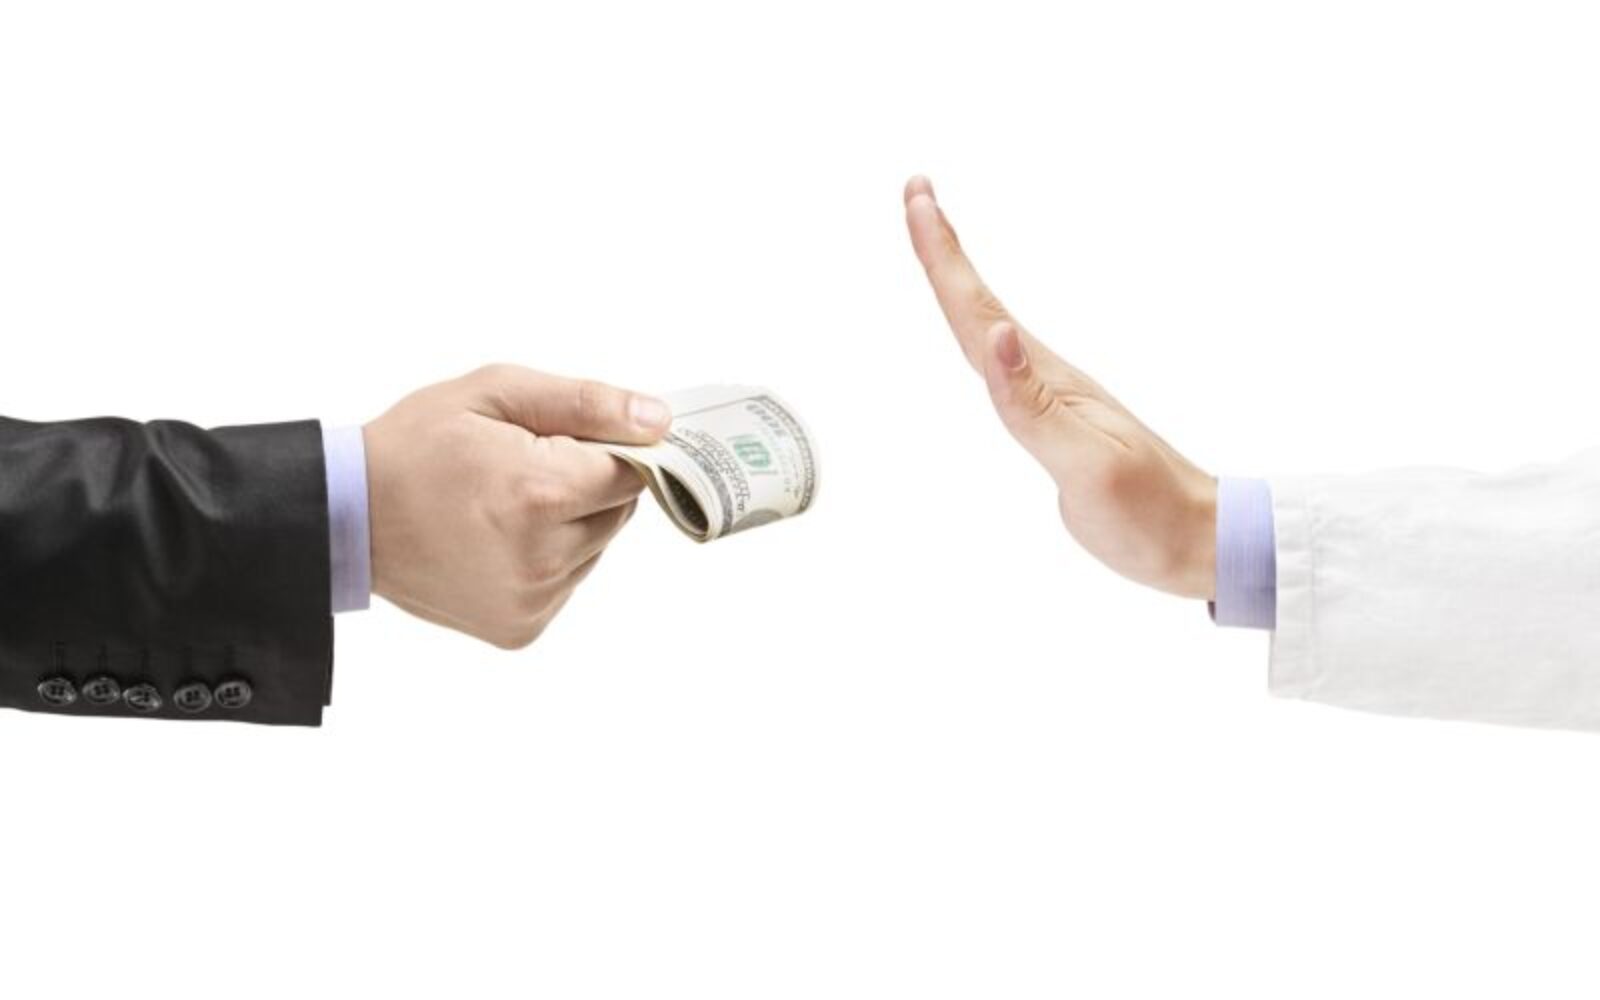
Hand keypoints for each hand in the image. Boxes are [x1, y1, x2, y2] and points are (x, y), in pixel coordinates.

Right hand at [363, 364, 670, 647]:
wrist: (344, 517)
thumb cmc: (417, 445)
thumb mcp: (496, 393)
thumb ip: (586, 404)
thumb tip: (658, 421)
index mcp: (540, 493)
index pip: (630, 471)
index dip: (605, 448)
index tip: (566, 439)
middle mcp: (543, 557)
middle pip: (618, 511)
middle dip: (585, 484)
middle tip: (523, 467)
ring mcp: (532, 600)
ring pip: (594, 548)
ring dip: (568, 523)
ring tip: (504, 504)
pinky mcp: (521, 627)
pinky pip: (565, 581)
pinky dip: (547, 558)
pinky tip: (497, 539)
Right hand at [903, 177, 1217, 599]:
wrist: (1197, 539)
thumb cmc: (1146, 510)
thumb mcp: (1087, 462)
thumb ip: (1032, 403)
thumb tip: (994, 334)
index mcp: (1047, 381)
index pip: (978, 309)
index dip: (942, 256)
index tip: (918, 196)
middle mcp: (1044, 378)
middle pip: (978, 305)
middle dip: (941, 252)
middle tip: (915, 194)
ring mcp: (1048, 400)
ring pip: (987, 330)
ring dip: (957, 286)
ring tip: (934, 247)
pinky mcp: (1052, 426)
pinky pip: (1001, 369)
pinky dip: (980, 338)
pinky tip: (985, 334)